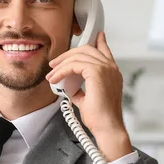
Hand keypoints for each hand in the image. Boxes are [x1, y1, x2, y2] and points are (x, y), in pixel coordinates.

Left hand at [45, 32, 131, 160]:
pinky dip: (62, 70)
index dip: (99, 42)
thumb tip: (69, 88)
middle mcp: (111, 68)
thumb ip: (80, 89)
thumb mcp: (87, 99)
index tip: (96, 35)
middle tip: (55, 63)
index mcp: (112, 73)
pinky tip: (56, 78)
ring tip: (51, 74)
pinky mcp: (97, 72)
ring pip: (79, 55)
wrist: (106, 127)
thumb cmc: (100, 117)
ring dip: (62, 64)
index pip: (105, 51)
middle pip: (87, 49)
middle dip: (68, 54)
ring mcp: (106, 69)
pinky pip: (74, 64)